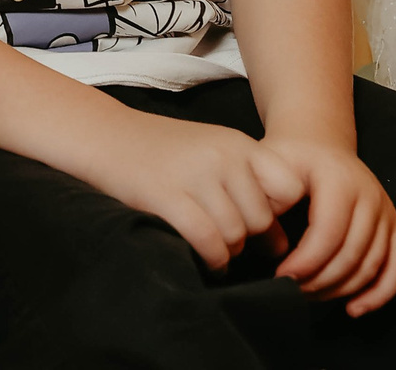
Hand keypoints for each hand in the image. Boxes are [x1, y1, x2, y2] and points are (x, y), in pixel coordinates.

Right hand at [73, 112, 303, 270]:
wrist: (105, 135)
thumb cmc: (162, 150)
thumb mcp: (213, 150)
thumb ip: (247, 182)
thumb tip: (280, 240)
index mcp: (238, 143)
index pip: (290, 187)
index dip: (280, 210)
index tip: (259, 217)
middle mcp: (222, 157)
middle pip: (261, 219)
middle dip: (249, 238)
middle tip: (230, 239)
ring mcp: (194, 176)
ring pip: (235, 234)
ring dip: (228, 252)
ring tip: (214, 249)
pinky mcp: (166, 196)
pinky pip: (207, 241)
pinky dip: (212, 260)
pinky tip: (206, 260)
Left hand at [263, 137, 395, 316]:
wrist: (320, 144)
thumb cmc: (291, 159)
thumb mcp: (273, 164)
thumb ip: (268, 195)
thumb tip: (263, 229)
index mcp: (339, 180)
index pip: (328, 232)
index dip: (305, 261)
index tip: (280, 275)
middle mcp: (370, 196)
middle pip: (351, 254)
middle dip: (320, 281)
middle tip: (290, 290)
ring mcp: (386, 213)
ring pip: (372, 266)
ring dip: (341, 290)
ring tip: (309, 296)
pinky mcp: (394, 228)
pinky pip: (395, 268)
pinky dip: (378, 295)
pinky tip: (354, 310)